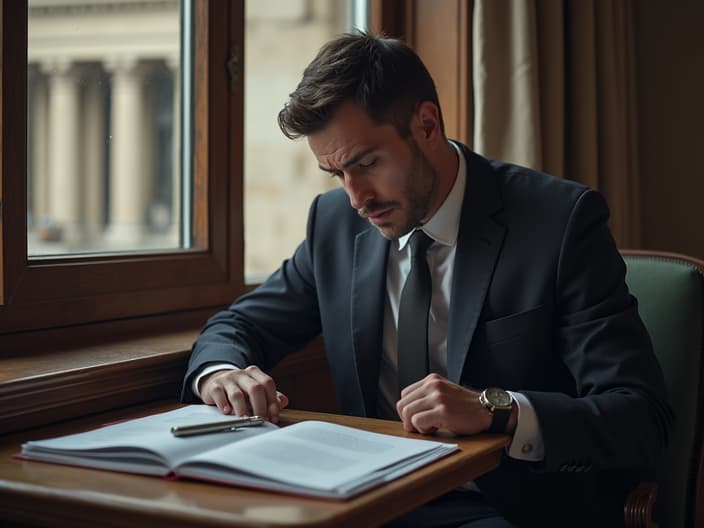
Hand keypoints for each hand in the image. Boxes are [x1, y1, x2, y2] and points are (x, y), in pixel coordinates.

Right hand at [199, 366, 288, 423]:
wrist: (216, 381)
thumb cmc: (240, 390)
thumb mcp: (256, 390)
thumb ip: (270, 396)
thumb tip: (283, 402)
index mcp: (255, 373)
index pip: (267, 383)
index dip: (272, 401)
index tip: (273, 417)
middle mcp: (242, 374)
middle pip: (255, 388)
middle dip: (260, 407)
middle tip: (260, 420)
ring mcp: (228, 379)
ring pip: (237, 394)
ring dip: (243, 410)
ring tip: (245, 420)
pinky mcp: (214, 386)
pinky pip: (219, 394)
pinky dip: (224, 405)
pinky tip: (227, 413)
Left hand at [396, 374, 516, 434]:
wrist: (488, 410)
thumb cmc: (466, 407)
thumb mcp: (444, 393)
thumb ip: (427, 396)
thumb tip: (407, 411)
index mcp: (431, 380)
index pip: (404, 396)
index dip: (409, 410)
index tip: (421, 417)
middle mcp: (432, 385)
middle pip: (402, 405)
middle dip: (409, 419)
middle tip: (424, 425)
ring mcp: (437, 397)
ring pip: (407, 413)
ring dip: (416, 425)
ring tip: (431, 426)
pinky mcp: (442, 411)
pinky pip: (417, 422)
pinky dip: (424, 429)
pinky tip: (437, 428)